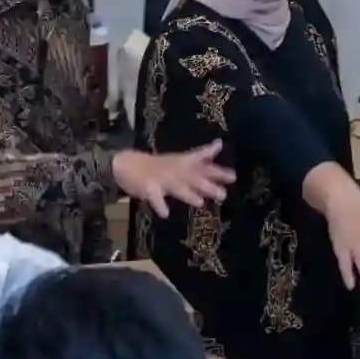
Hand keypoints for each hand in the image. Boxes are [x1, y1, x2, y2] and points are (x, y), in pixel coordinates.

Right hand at [114, 143, 236, 218]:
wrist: (126, 163)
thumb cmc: (158, 165)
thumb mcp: (181, 160)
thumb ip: (201, 156)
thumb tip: (220, 144)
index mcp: (183, 163)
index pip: (203, 162)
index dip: (218, 169)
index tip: (233, 176)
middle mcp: (175, 170)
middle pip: (194, 178)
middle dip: (208, 186)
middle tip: (222, 195)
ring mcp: (162, 179)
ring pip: (177, 188)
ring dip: (188, 194)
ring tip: (199, 203)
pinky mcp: (148, 188)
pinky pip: (155, 198)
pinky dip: (159, 205)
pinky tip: (165, 214)